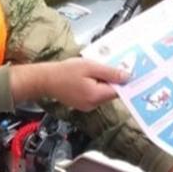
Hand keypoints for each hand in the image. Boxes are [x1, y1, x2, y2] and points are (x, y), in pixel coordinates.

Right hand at [12, 58, 126, 111]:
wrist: (45, 79)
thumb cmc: (65, 71)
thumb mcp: (90, 66)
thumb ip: (110, 72)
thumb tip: (127, 76)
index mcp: (96, 96)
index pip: (118, 91)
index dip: (122, 80)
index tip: (126, 70)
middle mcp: (93, 104)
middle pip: (111, 92)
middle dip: (111, 79)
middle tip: (104, 66)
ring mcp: (87, 106)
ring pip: (103, 93)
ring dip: (102, 81)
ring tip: (91, 70)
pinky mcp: (82, 104)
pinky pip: (95, 94)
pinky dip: (94, 85)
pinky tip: (86, 76)